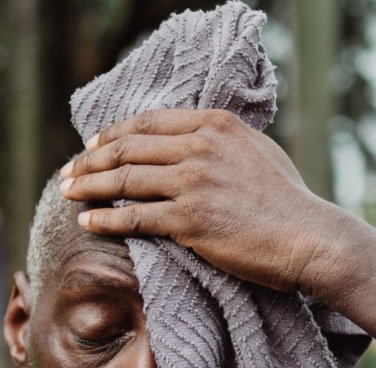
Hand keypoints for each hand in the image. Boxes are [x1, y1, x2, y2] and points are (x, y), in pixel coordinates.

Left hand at [60, 109, 364, 301]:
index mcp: (216, 125)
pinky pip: (133, 216)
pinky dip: (104, 218)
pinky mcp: (189, 219)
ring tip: (66, 193)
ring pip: (124, 179)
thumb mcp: (258, 152)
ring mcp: (193, 182)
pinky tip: (87, 221)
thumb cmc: (289, 202)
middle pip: (129, 147)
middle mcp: (200, 146)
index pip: (149, 122)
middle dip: (90, 159)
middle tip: (68, 171)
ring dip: (88, 186)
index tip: (93, 145)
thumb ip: (223, 142)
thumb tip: (197, 141)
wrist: (309, 237)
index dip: (114, 133)